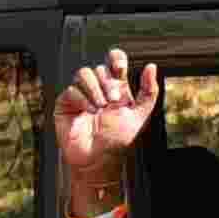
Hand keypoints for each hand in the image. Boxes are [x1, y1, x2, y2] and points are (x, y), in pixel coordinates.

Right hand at [52, 50, 158, 201]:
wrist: (98, 158)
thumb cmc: (118, 139)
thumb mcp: (139, 115)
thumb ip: (149, 92)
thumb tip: (152, 66)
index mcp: (116, 87)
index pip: (114, 60)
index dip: (116, 58)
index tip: (120, 68)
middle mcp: (98, 88)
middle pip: (100, 68)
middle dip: (108, 83)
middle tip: (113, 101)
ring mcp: (81, 94)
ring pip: (84, 73)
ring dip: (95, 89)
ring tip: (100, 108)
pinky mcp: (66, 103)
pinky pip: (71, 90)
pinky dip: (82, 99)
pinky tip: (89, 112)